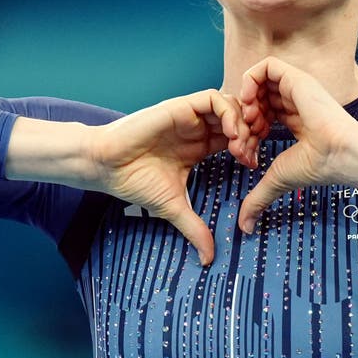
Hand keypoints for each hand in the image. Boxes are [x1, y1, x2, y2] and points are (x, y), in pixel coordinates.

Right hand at [90, 89, 255, 264]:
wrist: (105, 166)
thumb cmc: (134, 182)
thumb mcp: (173, 207)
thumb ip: (194, 228)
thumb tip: (208, 259)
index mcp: (199, 147)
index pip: (235, 139)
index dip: (249, 149)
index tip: (252, 167)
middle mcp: (197, 129)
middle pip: (238, 119)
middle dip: (251, 134)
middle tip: (250, 156)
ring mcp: (189, 116)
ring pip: (230, 105)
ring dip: (243, 122)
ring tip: (241, 146)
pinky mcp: (180, 106)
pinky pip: (213, 98)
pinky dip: (228, 112)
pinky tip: (230, 133)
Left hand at [237, 57, 357, 232]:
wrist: (340, 153)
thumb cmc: (317, 166)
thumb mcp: (277, 179)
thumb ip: (259, 198)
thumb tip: (244, 227)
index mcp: (295, 120)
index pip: (261, 115)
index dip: (246, 130)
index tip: (246, 150)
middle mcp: (295, 102)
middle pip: (256, 99)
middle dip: (242, 117)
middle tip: (243, 135)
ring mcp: (295, 88)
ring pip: (258, 81)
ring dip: (244, 99)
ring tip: (247, 119)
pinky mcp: (296, 77)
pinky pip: (266, 65)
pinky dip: (250, 80)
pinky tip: (249, 102)